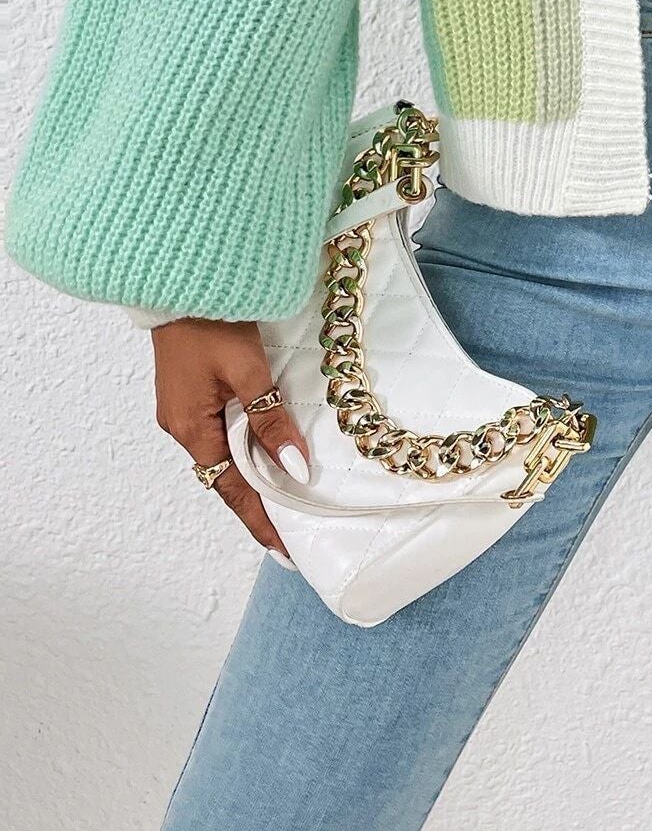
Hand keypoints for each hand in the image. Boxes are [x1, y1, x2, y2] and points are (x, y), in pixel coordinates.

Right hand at [152, 318, 309, 565]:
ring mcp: (184, 410)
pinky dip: (245, 448)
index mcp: (192, 429)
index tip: (286, 551)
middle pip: (226, 477)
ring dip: (252, 476)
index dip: (260, 521)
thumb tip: (294, 468)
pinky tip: (265, 452)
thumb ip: (270, 420)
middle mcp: (183, 426)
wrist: (179, 280)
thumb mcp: (247, 370)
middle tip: (292, 531)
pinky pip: (221, 432)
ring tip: (285, 500)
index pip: (232, 490)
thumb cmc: (211, 321)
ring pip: (224, 455)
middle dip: (258, 505)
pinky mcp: (190, 393)